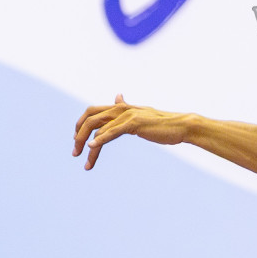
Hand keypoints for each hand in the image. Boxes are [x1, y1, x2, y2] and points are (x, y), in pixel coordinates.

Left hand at [72, 94, 190, 169]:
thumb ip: (126, 107)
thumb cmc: (163, 124)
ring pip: (98, 128)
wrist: (182, 126)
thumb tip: (117, 96)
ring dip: (87, 144)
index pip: (93, 111)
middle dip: (78, 135)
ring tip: (84, 161)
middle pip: (91, 118)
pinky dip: (100, 140)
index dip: (81, 124)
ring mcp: (128, 115)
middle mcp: (122, 109)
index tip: (77, 140)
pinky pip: (111, 132)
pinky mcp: (134, 124)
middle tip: (75, 152)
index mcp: (122, 107)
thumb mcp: (141, 113)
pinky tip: (91, 147)